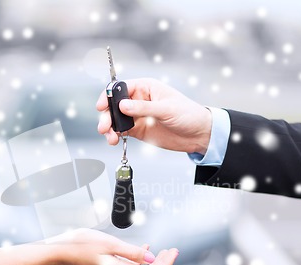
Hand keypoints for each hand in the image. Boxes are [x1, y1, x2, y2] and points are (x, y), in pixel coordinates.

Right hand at [48, 228, 178, 264]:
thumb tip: (150, 258)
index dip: (166, 264)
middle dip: (162, 263)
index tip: (173, 252)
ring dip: (152, 263)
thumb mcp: (110, 243)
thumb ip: (132, 252)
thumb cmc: (81, 245)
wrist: (59, 253)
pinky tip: (142, 251)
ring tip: (161, 251)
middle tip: (172, 251)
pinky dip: (139, 263)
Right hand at [97, 78, 212, 153]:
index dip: (109, 96)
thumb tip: (122, 106)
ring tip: (110, 138)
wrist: (198, 135)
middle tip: (104, 127)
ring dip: (109, 128)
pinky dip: (115, 135)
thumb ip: (144, 108)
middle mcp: (139, 100)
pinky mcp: (138, 130)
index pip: (121, 88)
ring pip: (116, 119)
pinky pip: (122, 131)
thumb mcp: (166, 109)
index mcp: (146, 88)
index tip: (102, 106)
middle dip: (107, 115)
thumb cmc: (188, 115)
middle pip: (115, 105)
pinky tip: (114, 140)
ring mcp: (138, 116)